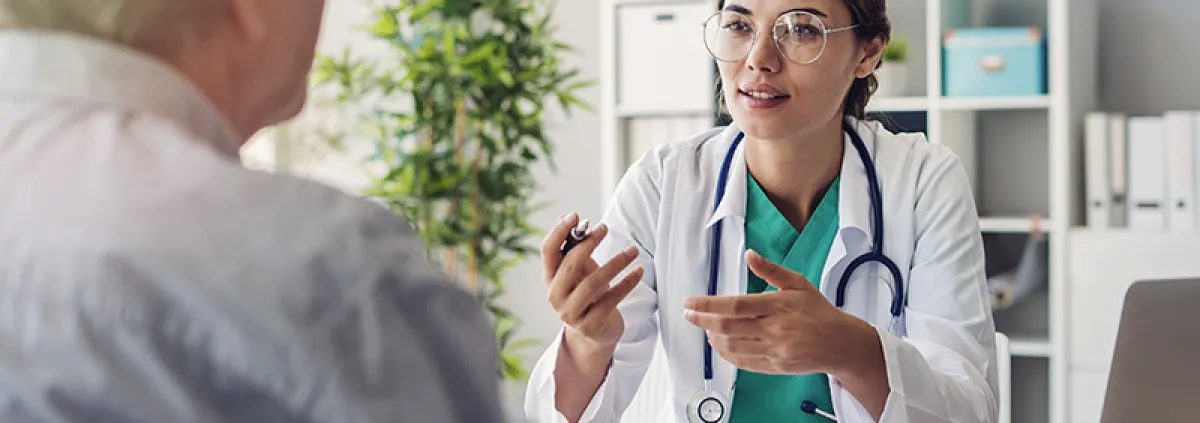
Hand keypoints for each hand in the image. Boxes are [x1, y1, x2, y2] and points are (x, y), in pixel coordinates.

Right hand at [542, 213, 643, 347]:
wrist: (596, 332)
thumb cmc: (588, 294)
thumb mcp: (581, 270)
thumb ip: (573, 247)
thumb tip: (565, 216)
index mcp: (550, 279)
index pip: (547, 252)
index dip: (558, 232)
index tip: (575, 215)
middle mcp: (555, 296)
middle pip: (569, 266)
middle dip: (588, 244)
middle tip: (604, 228)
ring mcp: (571, 313)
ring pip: (593, 283)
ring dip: (615, 263)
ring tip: (633, 250)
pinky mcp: (590, 326)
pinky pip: (611, 300)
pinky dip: (626, 284)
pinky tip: (639, 271)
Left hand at [683, 250, 876, 375]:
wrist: (841, 344)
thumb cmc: (819, 312)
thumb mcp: (798, 284)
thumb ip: (771, 270)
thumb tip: (750, 255)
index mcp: (778, 305)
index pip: (735, 304)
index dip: (708, 304)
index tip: (691, 302)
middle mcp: (774, 329)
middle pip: (727, 326)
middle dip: (702, 320)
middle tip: (689, 314)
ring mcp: (774, 350)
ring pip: (732, 345)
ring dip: (713, 337)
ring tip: (705, 327)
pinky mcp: (775, 366)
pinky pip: (743, 362)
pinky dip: (726, 354)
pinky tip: (719, 344)